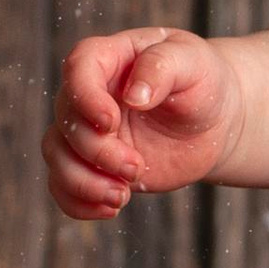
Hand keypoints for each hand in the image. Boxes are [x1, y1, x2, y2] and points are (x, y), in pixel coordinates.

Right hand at [44, 29, 237, 218]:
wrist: (212, 120)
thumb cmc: (201, 80)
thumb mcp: (192, 63)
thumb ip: (162, 68)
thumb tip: (134, 96)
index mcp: (109, 58)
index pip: (78, 68)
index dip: (85, 97)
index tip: (110, 122)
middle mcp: (90, 94)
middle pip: (67, 120)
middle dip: (98, 151)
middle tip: (136, 166)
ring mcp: (88, 131)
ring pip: (56, 154)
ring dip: (83, 181)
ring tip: (121, 196)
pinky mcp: (94, 164)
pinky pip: (64, 185)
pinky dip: (78, 202)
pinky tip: (111, 209)